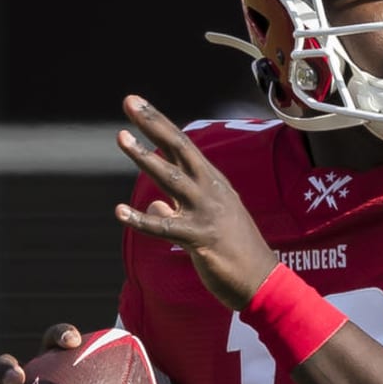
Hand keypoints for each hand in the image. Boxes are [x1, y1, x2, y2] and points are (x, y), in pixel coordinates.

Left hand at [113, 96, 277, 311]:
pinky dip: (142, 220)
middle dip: (154, 125)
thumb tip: (152, 205)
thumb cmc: (236, 253)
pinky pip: (166, 228)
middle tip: (130, 102)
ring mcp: (207, 214)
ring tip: (122, 138)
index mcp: (213, 184)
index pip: (182, 147)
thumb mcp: (207, 223)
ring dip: (146, 158)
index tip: (136, 104)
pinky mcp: (201, 240)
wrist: (263, 282)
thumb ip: (176, 210)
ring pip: (172, 180)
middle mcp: (211, 191)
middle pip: (179, 150)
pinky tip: (119, 212)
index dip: (158, 124)